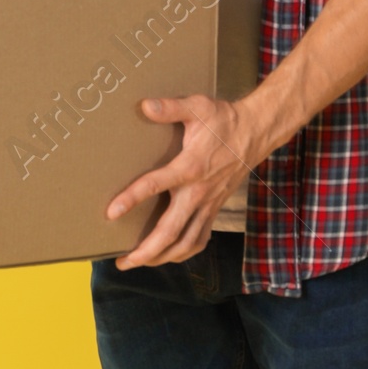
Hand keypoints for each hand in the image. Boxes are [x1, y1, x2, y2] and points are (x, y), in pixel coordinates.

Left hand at [107, 94, 260, 267]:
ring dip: (162, 257)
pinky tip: (169, 256)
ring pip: (186, 242)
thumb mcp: (198, 107)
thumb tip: (145, 106)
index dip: (132, 199)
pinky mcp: (215, 208)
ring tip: (139, 262)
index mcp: (190, 167)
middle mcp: (198, 192)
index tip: (111, 213)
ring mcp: (208, 204)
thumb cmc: (224, 120)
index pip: (156, 185)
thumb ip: (171, 108)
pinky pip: (200, 238)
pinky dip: (184, 252)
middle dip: (146, 250)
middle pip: (171, 231)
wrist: (256, 132)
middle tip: (123, 262)